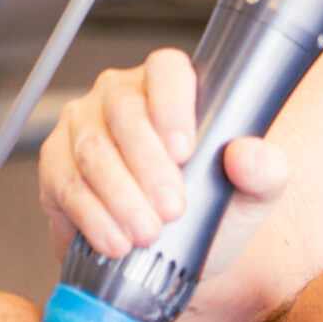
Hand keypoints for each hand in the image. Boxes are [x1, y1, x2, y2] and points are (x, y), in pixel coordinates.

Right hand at [37, 50, 290, 263]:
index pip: (166, 70)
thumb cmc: (213, 208)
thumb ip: (265, 172)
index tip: (185, 150)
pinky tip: (115, 240)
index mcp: (170, 86)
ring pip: (93, 151)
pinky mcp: (56, 165)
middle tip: (172, 208)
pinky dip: (92, 216)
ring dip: (120, 196)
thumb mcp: (252, 194)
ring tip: (147, 232)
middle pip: (124, 113)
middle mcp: (120, 96)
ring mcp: (82, 126)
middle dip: (148, 165)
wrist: (175, 252)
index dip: (172, 105)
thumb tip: (247, 156)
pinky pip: (66, 185)